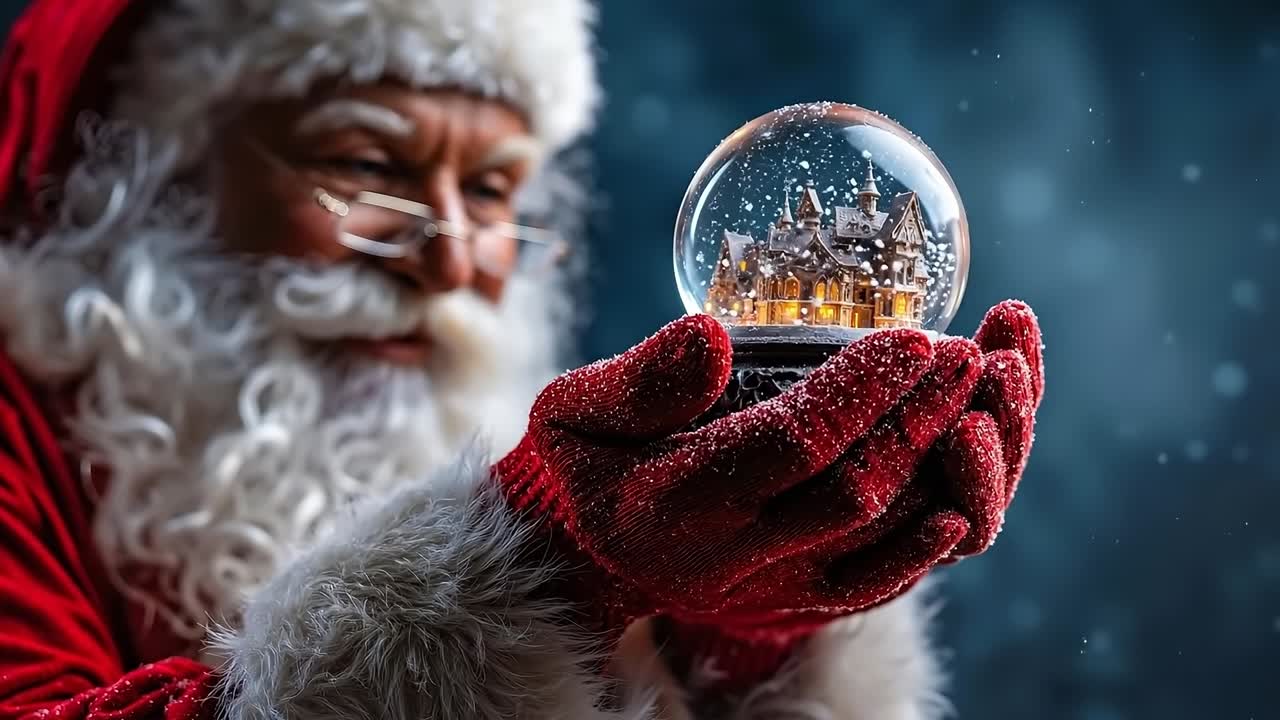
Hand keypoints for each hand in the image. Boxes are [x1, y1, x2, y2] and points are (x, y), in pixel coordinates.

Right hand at [496, 314, 957, 631]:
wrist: (585, 555)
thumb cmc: (585, 461)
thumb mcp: (574, 409)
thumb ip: (641, 379)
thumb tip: (713, 336)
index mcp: (674, 499)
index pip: (788, 444)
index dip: (858, 392)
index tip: (913, 337)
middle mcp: (730, 556)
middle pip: (852, 491)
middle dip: (919, 419)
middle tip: (964, 354)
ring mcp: (770, 587)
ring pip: (881, 541)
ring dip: (943, 474)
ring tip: (981, 400)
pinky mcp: (794, 603)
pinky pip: (875, 588)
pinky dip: (925, 548)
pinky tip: (964, 499)